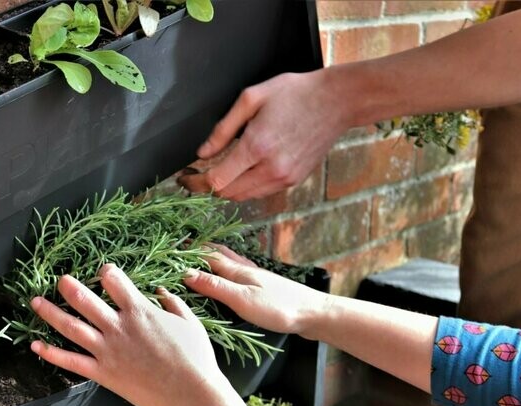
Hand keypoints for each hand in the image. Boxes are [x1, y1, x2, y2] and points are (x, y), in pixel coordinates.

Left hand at [30, 264, 256, 405]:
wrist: (190, 395)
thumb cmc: (195, 358)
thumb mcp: (190, 322)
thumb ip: (173, 303)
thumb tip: (161, 291)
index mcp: (140, 311)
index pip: (115, 281)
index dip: (107, 273)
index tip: (104, 272)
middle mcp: (119, 327)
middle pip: (85, 300)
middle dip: (69, 287)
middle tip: (60, 280)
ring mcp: (107, 350)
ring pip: (71, 327)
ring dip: (50, 313)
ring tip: (35, 302)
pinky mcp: (102, 373)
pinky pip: (71, 361)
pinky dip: (51, 353)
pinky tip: (35, 346)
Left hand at [178, 70, 351, 200]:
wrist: (336, 102)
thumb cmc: (295, 93)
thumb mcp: (251, 99)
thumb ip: (222, 129)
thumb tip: (202, 154)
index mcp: (257, 146)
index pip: (216, 181)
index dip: (195, 183)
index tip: (185, 177)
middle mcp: (271, 168)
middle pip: (227, 193)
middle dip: (206, 187)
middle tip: (195, 175)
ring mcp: (284, 178)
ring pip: (243, 196)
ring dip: (226, 188)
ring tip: (216, 173)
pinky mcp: (293, 181)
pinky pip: (260, 192)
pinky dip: (245, 186)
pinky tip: (241, 172)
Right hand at [185, 246, 329, 337]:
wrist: (315, 314)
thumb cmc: (280, 308)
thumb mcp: (242, 300)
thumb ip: (215, 287)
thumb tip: (186, 273)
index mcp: (238, 271)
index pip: (207, 256)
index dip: (189, 251)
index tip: (172, 247)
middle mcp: (247, 269)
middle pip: (219, 253)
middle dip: (201, 248)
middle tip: (185, 244)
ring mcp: (257, 276)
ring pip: (231, 260)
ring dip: (215, 254)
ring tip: (204, 252)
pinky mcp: (266, 286)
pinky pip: (241, 270)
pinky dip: (230, 265)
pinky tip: (235, 271)